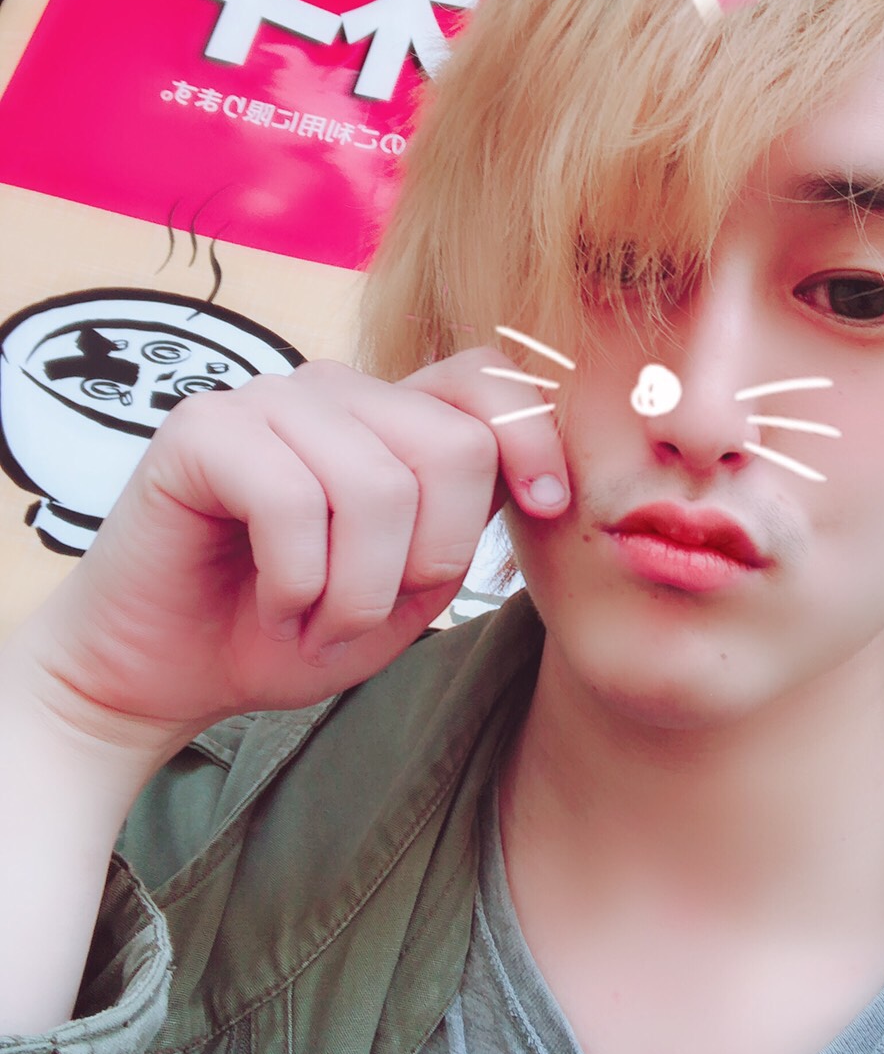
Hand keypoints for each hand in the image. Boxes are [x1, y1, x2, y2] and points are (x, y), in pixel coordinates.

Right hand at [16, 351, 568, 755]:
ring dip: (356, 592)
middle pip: (452, 447)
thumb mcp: (408, 590)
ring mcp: (266, 400)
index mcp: (389, 419)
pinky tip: (271, 602)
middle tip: (371, 609)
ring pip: (377, 485)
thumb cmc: (289, 629)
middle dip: (430, 559)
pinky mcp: (201, 429)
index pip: (488, 379)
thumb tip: (543, 484)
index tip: (546, 508)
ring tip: (314, 618)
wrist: (167, 674)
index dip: (533, 438)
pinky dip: (296, 583)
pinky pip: (292, 500)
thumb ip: (465, 529)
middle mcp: (334, 393)